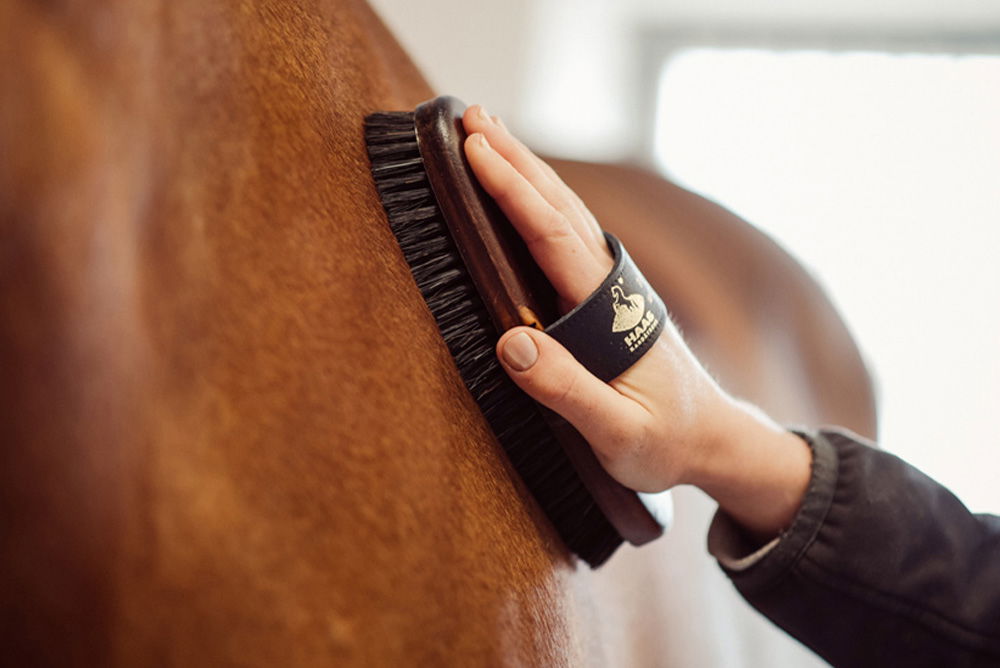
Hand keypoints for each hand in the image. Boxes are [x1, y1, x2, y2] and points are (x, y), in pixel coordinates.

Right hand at [462, 105, 811, 537]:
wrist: (713, 440)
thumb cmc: (665, 442)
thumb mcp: (619, 433)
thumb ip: (568, 392)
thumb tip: (510, 343)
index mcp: (612, 309)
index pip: (553, 235)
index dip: (512, 191)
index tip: (473, 151)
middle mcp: (614, 286)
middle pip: (560, 208)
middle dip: (515, 160)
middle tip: (472, 116)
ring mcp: (614, 289)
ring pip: (568, 215)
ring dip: (529, 172)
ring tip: (493, 135)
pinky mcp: (609, 299)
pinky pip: (571, 237)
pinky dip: (543, 203)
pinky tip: (528, 192)